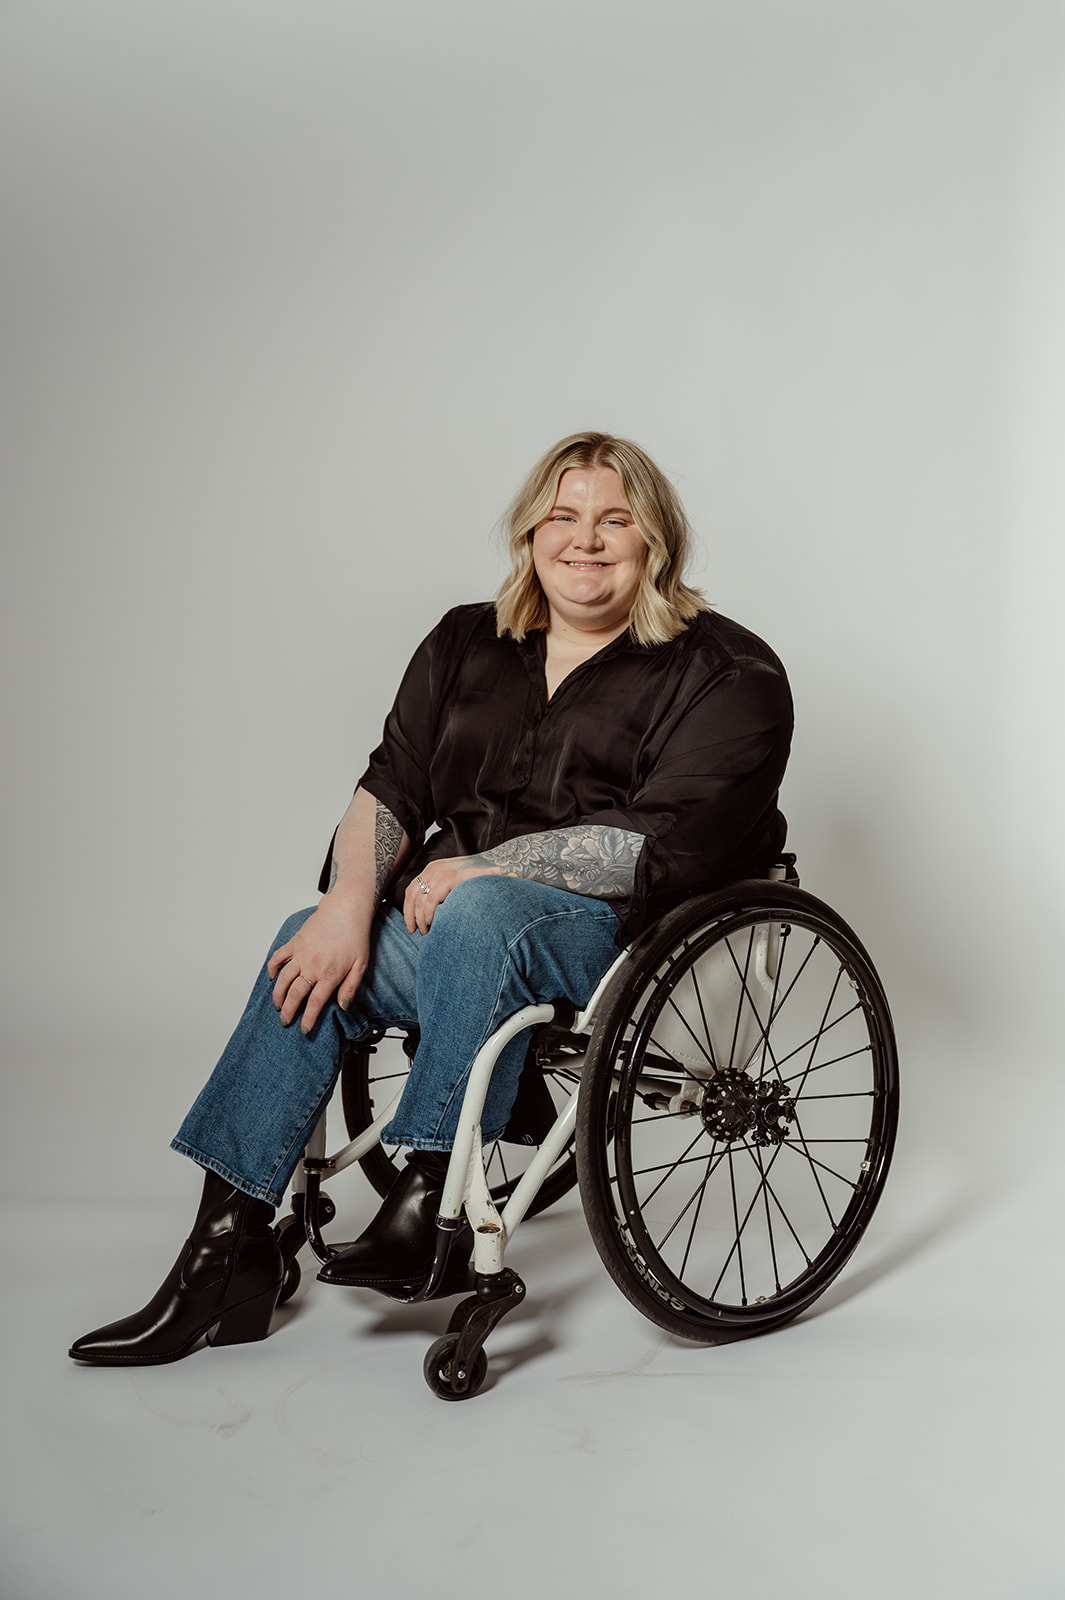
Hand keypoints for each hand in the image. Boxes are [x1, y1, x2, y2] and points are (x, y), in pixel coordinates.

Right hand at [266, 895, 372, 1032]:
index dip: (308, 1018)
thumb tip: (343, 1006)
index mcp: (330, 974)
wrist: (345, 910)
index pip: (315, 1002)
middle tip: (285, 1020)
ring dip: (278, 995)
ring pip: (283, 979)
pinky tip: (272, 978)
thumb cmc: (355, 936)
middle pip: (295, 994)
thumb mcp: (361, 965)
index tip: (303, 1030)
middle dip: (288, 1011)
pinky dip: (273, 968)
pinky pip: (278, 957)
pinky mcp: (295, 943)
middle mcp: (312, 966)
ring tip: (278, 1005)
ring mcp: (301, 954)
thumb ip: (351, 987)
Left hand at [402, 857, 495, 934]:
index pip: (412, 890)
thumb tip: (430, 914)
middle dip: (410, 916)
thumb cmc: (480, 881)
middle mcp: (434, 868)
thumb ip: (443, 893)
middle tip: (415, 931)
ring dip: (419, 918)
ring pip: (419, 899)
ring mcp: (442, 871)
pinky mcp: (451, 877)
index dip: (408, 909)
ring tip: (426, 930)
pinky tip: (432, 922)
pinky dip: (428, 913)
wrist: (501, 868)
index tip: (411, 925)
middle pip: (412, 894)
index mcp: (434, 869)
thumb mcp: (456, 884)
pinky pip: (431, 899)